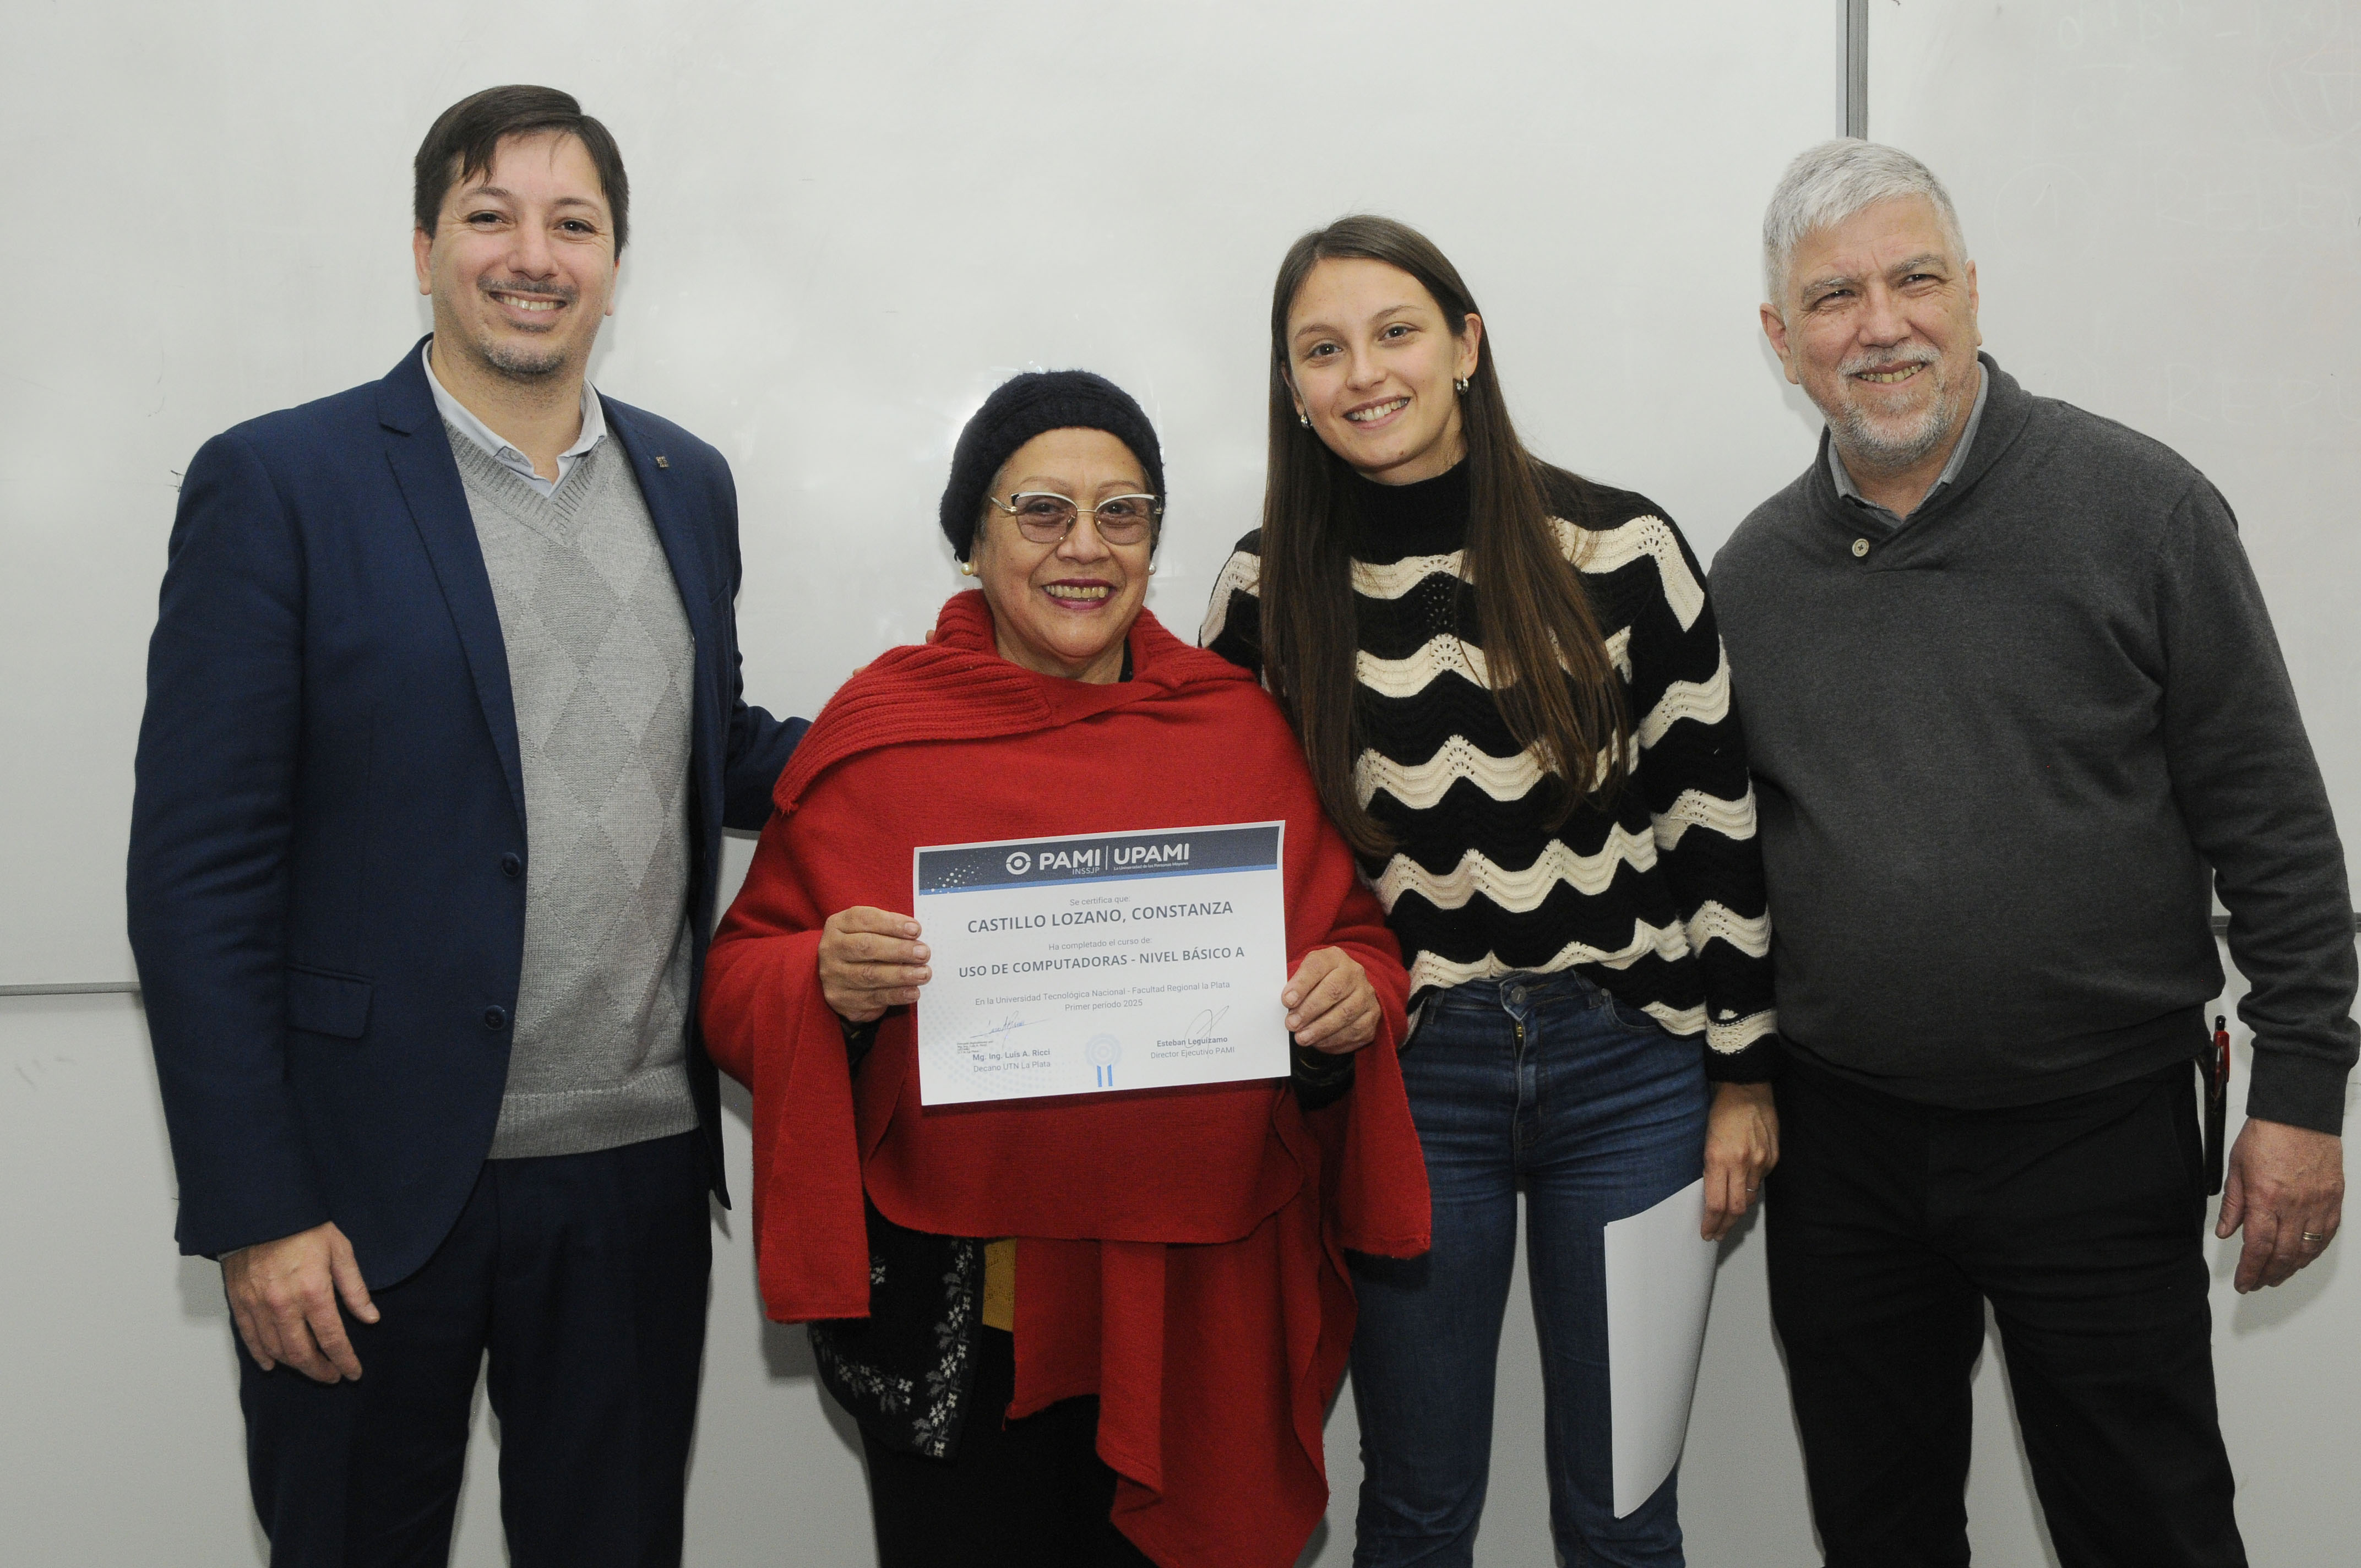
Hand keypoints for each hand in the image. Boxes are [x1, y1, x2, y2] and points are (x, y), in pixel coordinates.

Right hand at [222, 1221, 377, 1382]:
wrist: (261, 1212)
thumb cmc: (304, 1227)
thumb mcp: (340, 1251)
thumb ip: (355, 1289)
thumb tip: (370, 1318)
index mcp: (314, 1292)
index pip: (332, 1339)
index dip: (345, 1361)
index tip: (353, 1373)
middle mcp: (284, 1305)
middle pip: (302, 1353)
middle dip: (319, 1370)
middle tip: (332, 1376)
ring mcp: (259, 1306)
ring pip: (276, 1350)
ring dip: (295, 1365)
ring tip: (310, 1368)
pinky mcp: (240, 1303)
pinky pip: (250, 1338)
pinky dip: (262, 1355)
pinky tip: (272, 1364)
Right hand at [818, 907, 929, 1022]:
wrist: (840, 977)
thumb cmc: (863, 947)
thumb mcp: (869, 930)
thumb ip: (888, 928)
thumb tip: (916, 933)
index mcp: (838, 925)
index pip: (864, 919)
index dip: (891, 924)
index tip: (916, 930)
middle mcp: (831, 949)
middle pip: (866, 946)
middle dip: (899, 950)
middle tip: (924, 953)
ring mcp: (833, 976)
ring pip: (869, 975)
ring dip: (901, 975)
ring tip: (923, 973)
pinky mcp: (841, 999)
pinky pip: (872, 998)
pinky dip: (896, 995)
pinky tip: (913, 991)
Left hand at [1284, 948, 1381, 1054]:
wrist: (1346, 992)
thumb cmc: (1319, 984)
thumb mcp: (1305, 977)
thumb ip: (1295, 986)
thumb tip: (1286, 1003)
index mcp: (1334, 958)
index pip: (1317, 966)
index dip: (1301, 984)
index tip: (1287, 1000)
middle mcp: (1354, 973)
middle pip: (1333, 990)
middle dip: (1309, 1010)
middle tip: (1292, 1024)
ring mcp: (1366, 994)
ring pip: (1345, 1013)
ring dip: (1320, 1029)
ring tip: (1302, 1037)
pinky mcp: (1372, 1015)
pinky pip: (1355, 1030)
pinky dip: (1334, 1039)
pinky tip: (1319, 1042)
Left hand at [1702, 1081, 1778, 1240]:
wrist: (1747, 1090)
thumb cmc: (1721, 1112)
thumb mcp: (1706, 1141)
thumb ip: (1711, 1168)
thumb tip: (1713, 1194)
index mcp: (1718, 1158)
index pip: (1716, 1203)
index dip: (1712, 1223)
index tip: (1707, 1232)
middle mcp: (1741, 1163)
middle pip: (1735, 1208)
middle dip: (1726, 1225)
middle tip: (1718, 1233)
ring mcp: (1760, 1161)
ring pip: (1749, 1197)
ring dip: (1738, 1209)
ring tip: (1729, 1216)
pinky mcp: (1773, 1157)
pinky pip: (1761, 1181)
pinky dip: (1751, 1187)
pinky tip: (1743, 1188)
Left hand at [2217, 1117, 2342, 1291]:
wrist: (2299, 1114)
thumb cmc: (2268, 1135)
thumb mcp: (2236, 1167)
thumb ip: (2233, 1204)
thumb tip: (2226, 1231)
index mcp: (2266, 1198)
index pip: (2257, 1247)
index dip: (2250, 1270)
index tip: (2243, 1282)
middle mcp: (2294, 1205)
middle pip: (2283, 1255)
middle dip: (2268, 1274)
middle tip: (2258, 1282)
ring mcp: (2317, 1204)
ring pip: (2307, 1250)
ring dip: (2291, 1268)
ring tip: (2277, 1275)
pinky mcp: (2334, 1199)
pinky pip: (2327, 1235)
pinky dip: (2314, 1251)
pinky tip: (2303, 1257)